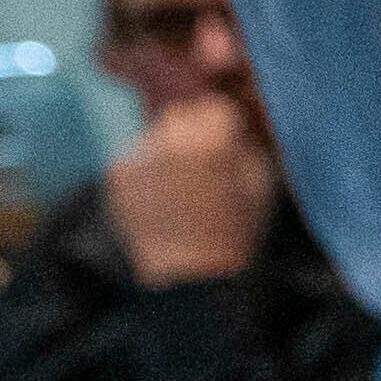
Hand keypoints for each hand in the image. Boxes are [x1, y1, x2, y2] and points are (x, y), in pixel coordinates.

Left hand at [102, 90, 275, 285]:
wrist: (190, 273)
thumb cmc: (237, 232)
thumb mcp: (262, 186)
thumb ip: (247, 146)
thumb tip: (233, 127)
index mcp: (212, 144)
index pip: (215, 107)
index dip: (223, 124)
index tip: (228, 141)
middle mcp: (171, 142)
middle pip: (180, 114)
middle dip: (192, 131)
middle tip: (203, 164)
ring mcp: (140, 157)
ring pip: (155, 136)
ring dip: (168, 151)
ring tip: (181, 189)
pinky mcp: (117, 174)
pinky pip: (136, 159)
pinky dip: (148, 173)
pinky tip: (162, 199)